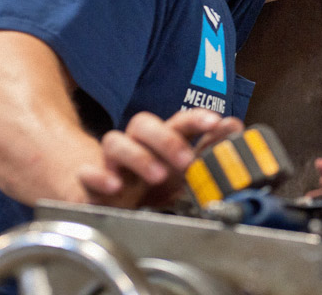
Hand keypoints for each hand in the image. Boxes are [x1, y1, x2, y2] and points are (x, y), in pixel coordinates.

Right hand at [78, 108, 242, 208]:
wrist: (107, 201)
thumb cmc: (149, 182)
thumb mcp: (182, 169)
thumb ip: (208, 149)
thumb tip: (234, 126)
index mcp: (160, 141)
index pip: (177, 120)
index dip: (196, 118)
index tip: (216, 122)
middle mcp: (135, 145)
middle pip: (142, 123)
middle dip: (167, 140)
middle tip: (187, 162)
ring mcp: (111, 162)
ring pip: (114, 142)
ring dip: (138, 157)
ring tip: (157, 176)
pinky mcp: (91, 183)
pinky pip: (87, 173)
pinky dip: (98, 177)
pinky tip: (113, 186)